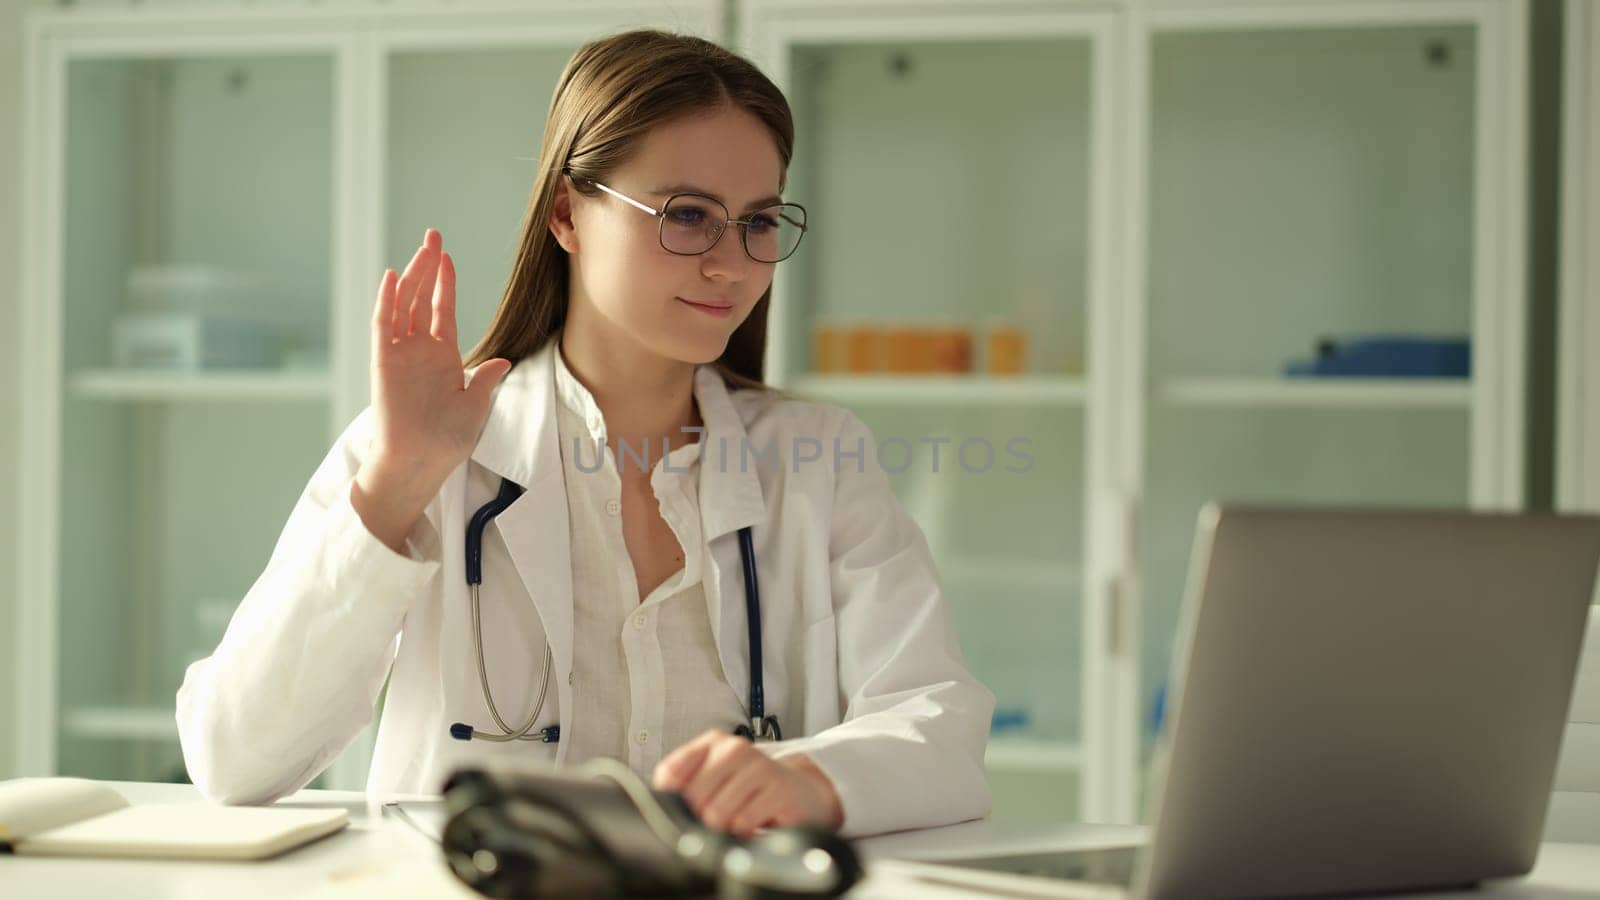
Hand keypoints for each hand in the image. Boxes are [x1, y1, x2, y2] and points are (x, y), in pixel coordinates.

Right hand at [367, 229, 510, 474]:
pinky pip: (383, 326)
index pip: (442, 309)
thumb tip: (502, 361)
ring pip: (402, 304)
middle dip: (427, 266)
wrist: (421, 462)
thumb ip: (485, 379)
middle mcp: (419, 350)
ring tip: (422, 247)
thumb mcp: (475, 405)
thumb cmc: (446, 440)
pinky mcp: (383, 361)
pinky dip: (386, 300)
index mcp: (442, 356)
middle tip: (433, 236)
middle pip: (420, 298)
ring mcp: (400, 353)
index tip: (448, 258)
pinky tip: (392, 276)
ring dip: (410, 274)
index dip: (444, 283)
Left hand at [653, 731, 843, 837]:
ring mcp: (759, 767)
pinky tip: (753, 826)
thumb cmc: (750, 790)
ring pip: (717, 812)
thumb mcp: (716, 780)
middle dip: (699, 819)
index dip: (672, 801)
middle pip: (693, 797)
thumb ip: (685, 785)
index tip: (684, 809)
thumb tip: (661, 806)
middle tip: (714, 822)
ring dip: (723, 829)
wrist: (801, 792)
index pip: (671, 772)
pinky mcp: (779, 790)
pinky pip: (743, 823)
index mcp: (713, 743)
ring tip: (736, 823)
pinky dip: (743, 834)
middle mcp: (735, 749)